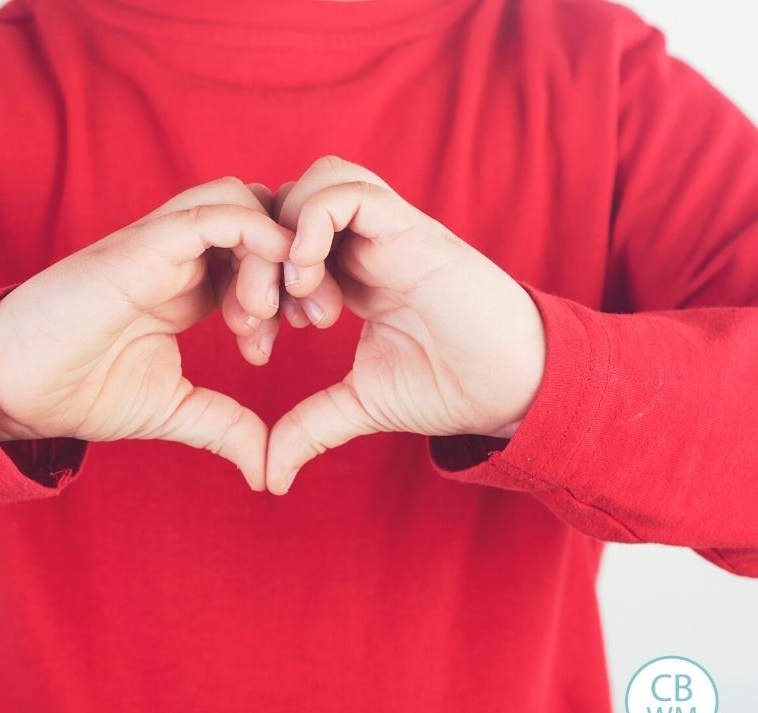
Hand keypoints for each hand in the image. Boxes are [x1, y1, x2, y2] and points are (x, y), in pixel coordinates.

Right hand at [0, 177, 292, 489]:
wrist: (14, 386)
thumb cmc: (82, 391)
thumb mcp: (174, 409)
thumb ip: (226, 427)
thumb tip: (269, 470)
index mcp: (189, 286)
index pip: (261, 257)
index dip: (293, 287)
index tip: (302, 333)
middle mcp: (180, 256)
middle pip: (262, 219)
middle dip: (299, 263)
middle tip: (310, 319)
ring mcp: (162, 244)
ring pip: (244, 203)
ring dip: (275, 252)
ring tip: (266, 316)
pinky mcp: (145, 242)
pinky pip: (215, 212)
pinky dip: (254, 237)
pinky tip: (260, 299)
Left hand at [267, 156, 546, 493]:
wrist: (513, 386)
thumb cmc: (447, 387)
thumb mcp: (360, 405)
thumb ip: (309, 428)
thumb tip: (269, 477)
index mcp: (351, 276)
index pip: (281, 247)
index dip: (252, 288)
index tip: (258, 345)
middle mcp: (366, 245)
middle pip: (288, 205)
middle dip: (257, 259)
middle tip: (264, 319)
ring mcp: (387, 232)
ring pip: (314, 182)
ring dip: (287, 238)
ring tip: (298, 298)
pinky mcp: (410, 229)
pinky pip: (345, 190)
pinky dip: (314, 224)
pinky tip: (313, 281)